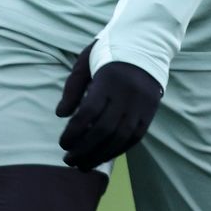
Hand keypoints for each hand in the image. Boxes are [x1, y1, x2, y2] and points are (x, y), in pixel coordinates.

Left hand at [55, 41, 162, 172]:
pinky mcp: (150, 112)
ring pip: (120, 138)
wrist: (146, 44)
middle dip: (84, 150)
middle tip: (68, 160)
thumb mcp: (85, 61)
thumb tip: (61, 115)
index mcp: (108, 80)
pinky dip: (118, 150)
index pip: (88, 113)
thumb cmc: (108, 53)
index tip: (63, 143)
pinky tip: (103, 157)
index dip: (74, 132)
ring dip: (100, 156)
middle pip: (104, 130)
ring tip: (83, 166)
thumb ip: (72, 88)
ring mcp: (141, 105)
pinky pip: (134, 138)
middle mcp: (126, 94)